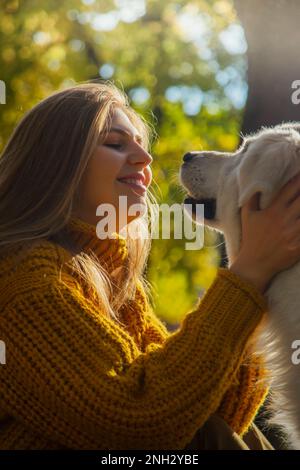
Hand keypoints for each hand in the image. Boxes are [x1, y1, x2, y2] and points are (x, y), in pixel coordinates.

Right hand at [229, 171, 299, 292]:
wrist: (256, 263)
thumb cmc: (251, 238)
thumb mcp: (247, 215)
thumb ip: (252, 198)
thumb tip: (256, 183)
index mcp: (274, 209)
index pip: (291, 187)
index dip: (299, 178)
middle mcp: (285, 218)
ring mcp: (294, 232)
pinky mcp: (299, 245)